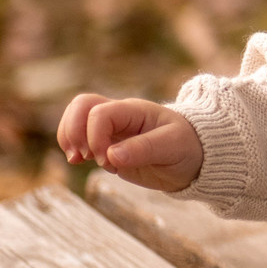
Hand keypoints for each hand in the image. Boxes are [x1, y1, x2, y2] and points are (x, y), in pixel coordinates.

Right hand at [56, 94, 203, 192]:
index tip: (108, 160)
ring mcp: (112, 130)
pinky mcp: (106, 145)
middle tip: (83, 156)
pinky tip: (80, 161)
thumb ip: (144, 149)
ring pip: (75, 118)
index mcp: (136, 110)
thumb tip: (112, 156)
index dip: (95, 136)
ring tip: (78, 159)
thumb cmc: (188, 146)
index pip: (100, 113)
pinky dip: (73, 147)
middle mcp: (120, 116)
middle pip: (81, 106)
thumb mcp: (173, 146)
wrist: (195, 158)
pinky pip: (80, 138)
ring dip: (69, 138)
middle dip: (73, 131)